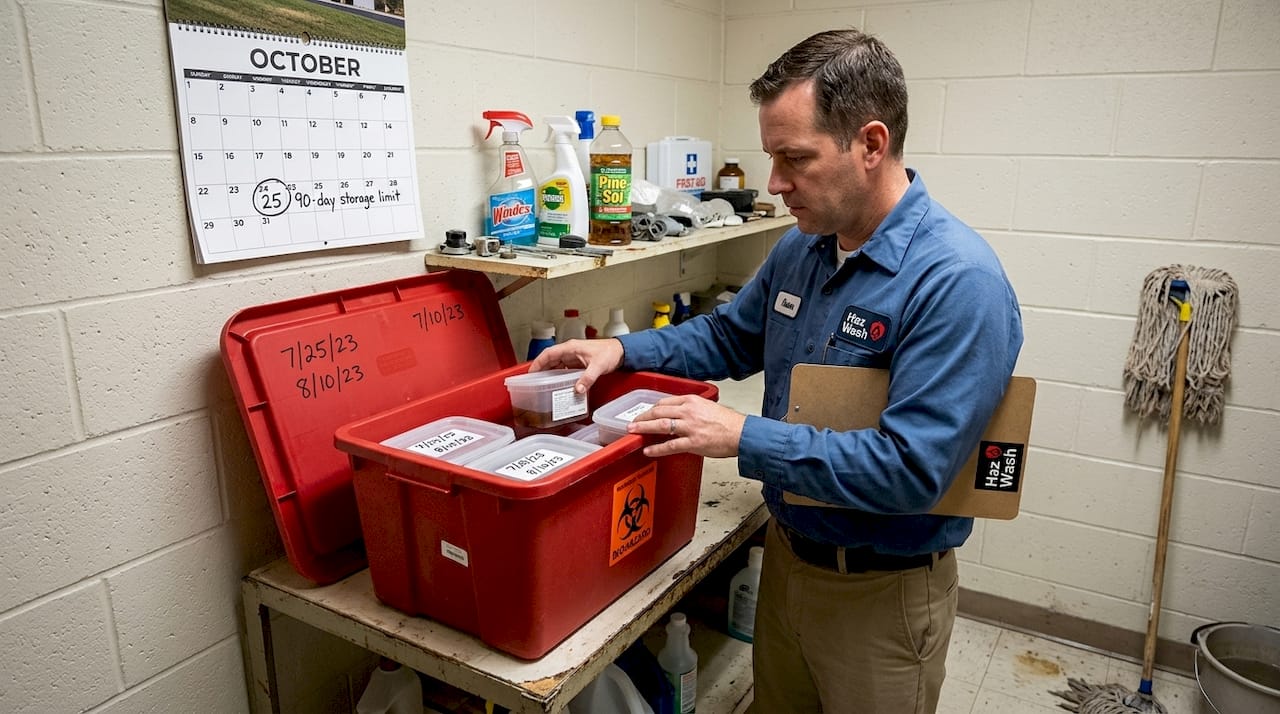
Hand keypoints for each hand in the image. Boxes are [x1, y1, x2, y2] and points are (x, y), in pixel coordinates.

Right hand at [528, 338, 623, 393]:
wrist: (621, 351)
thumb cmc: (610, 352)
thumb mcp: (598, 366)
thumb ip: (587, 378)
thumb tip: (577, 389)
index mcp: (570, 347)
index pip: (548, 354)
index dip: (538, 363)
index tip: (531, 372)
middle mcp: (570, 351)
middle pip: (550, 360)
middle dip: (541, 370)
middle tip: (534, 383)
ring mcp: (574, 357)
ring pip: (556, 365)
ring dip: (550, 374)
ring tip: (544, 386)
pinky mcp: (579, 362)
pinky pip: (565, 369)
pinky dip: (560, 376)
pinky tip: (559, 385)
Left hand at [628, 394, 745, 458]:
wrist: (742, 434)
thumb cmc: (728, 423)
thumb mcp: (708, 407)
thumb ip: (692, 408)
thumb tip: (679, 414)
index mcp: (692, 401)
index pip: (665, 401)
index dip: (652, 408)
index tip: (646, 413)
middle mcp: (689, 411)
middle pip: (659, 411)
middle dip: (643, 417)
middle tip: (633, 423)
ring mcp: (690, 427)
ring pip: (661, 425)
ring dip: (644, 428)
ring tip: (634, 432)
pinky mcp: (693, 442)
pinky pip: (670, 445)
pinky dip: (657, 448)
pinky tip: (648, 450)